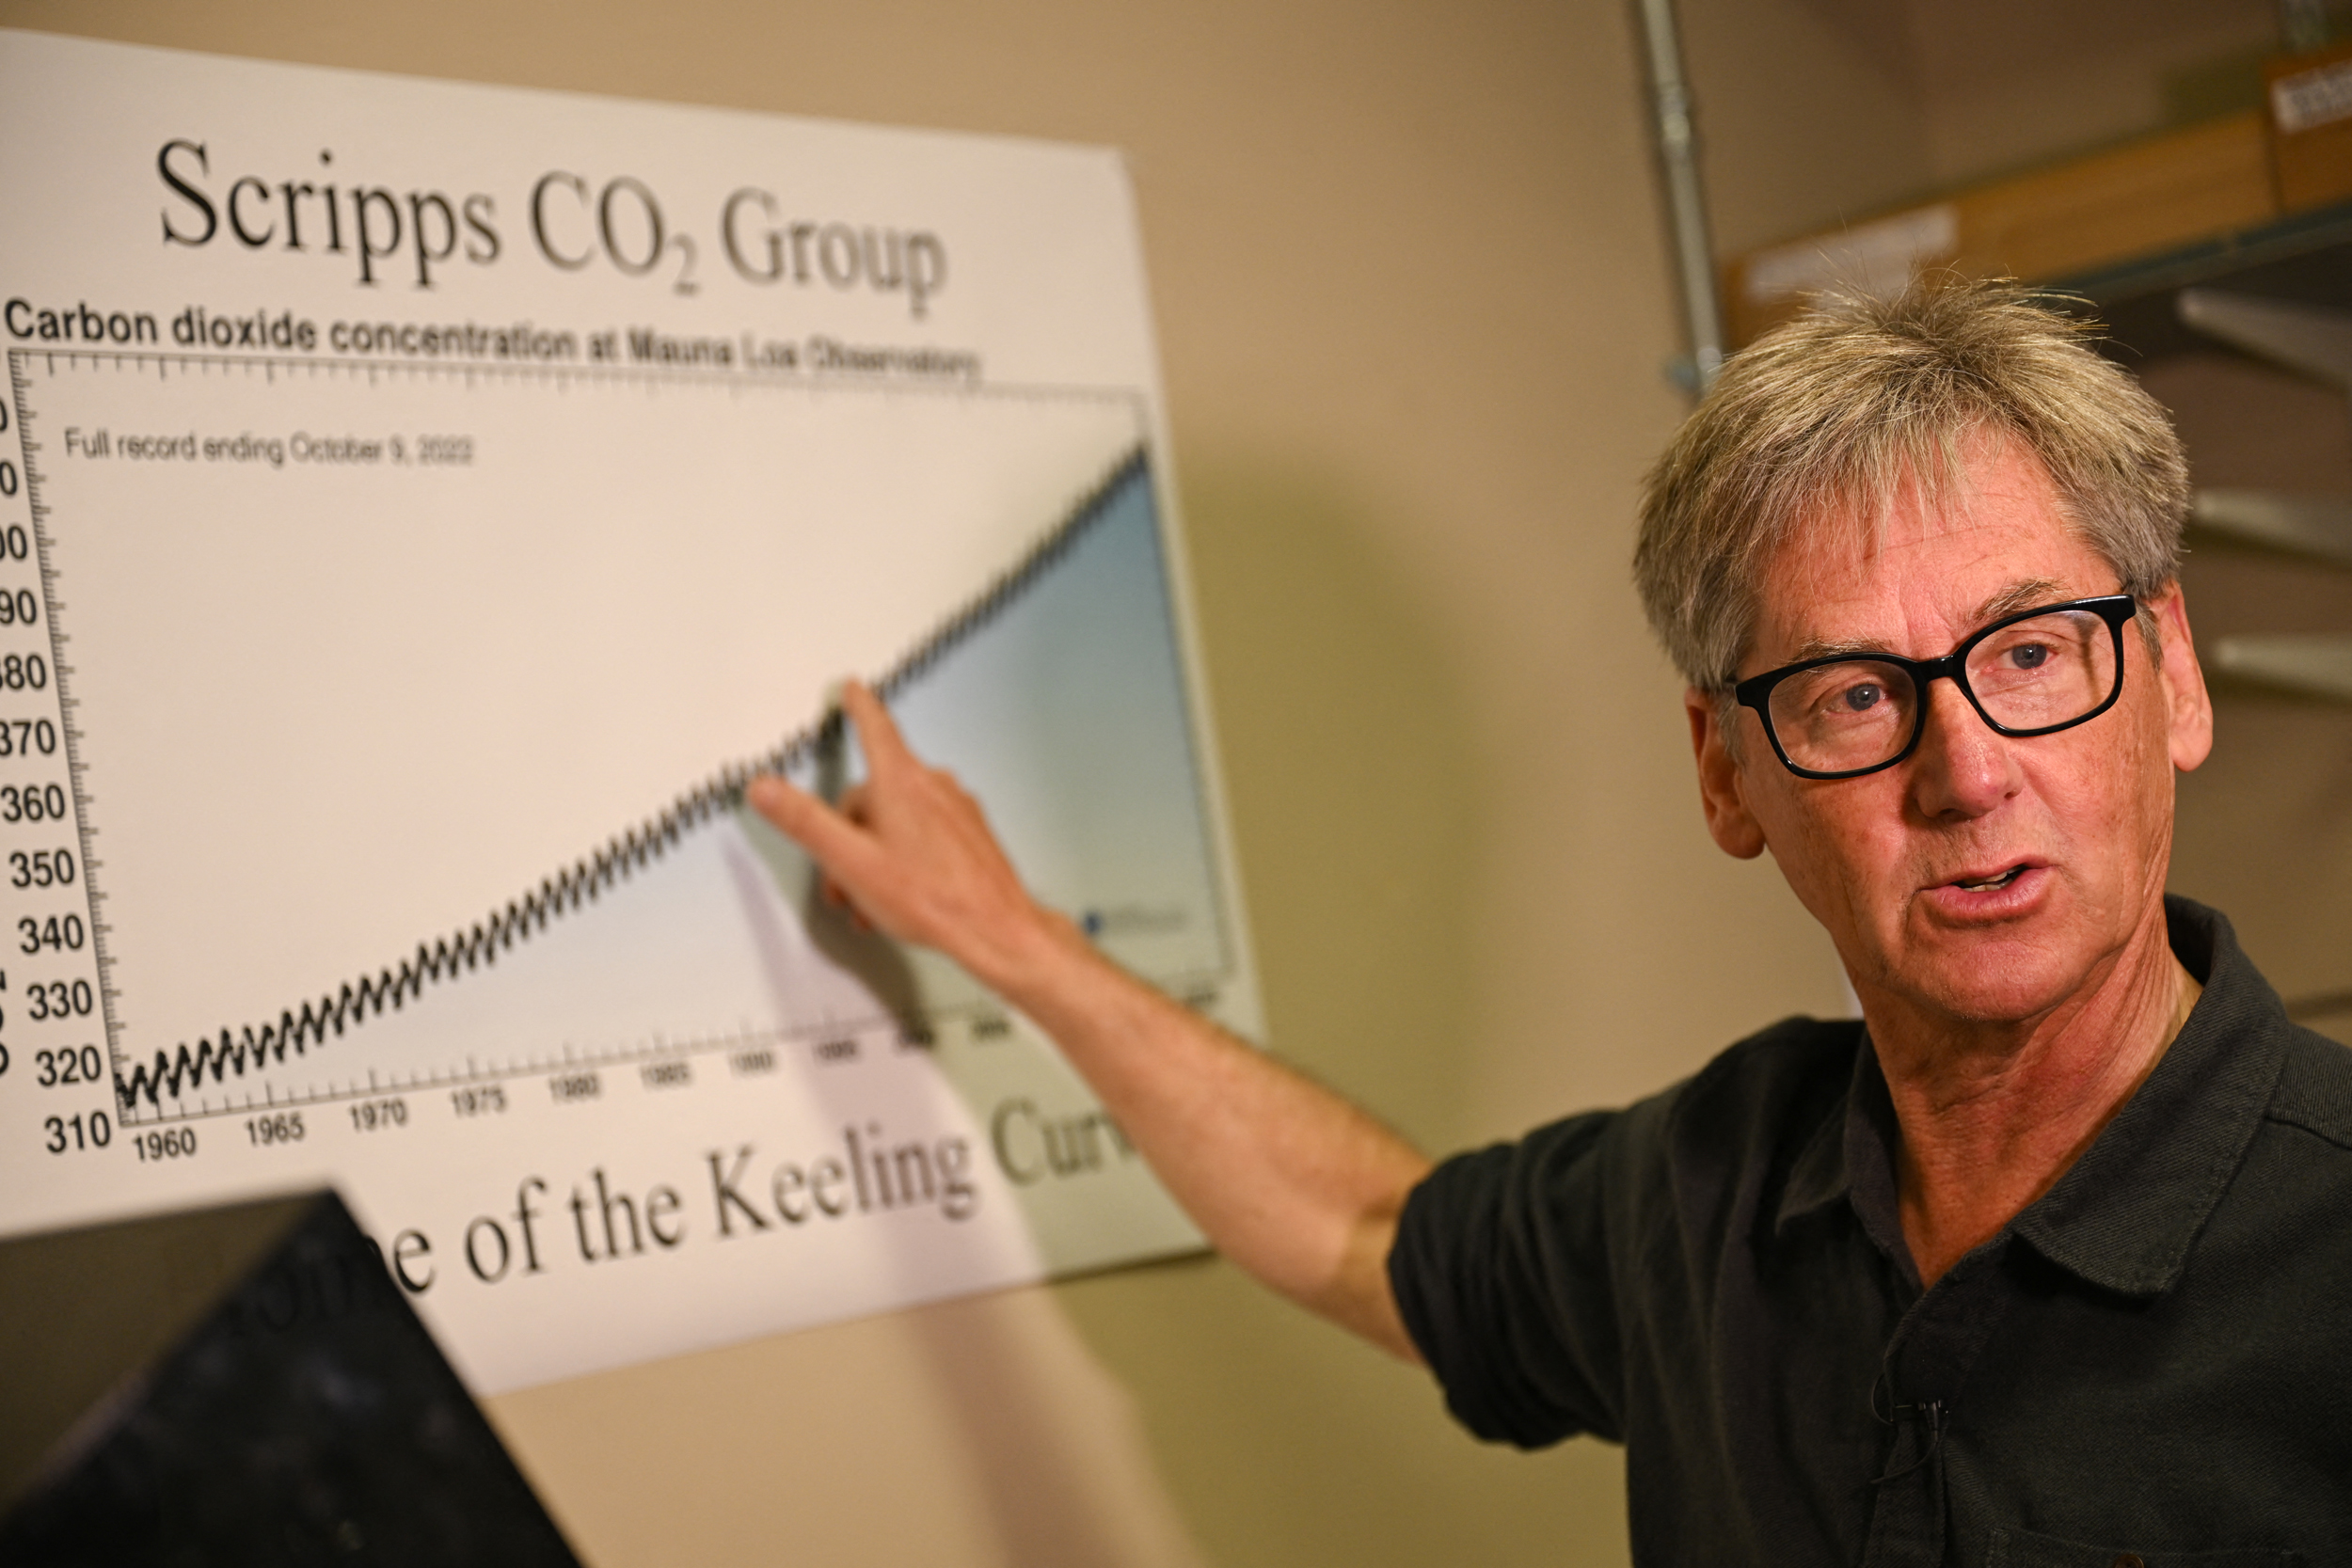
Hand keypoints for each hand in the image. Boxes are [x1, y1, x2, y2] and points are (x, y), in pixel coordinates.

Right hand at [746, 681, 1071, 991]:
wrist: (995, 928)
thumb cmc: (933, 899)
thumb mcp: (851, 862)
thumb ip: (805, 822)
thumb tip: (766, 789)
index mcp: (901, 782)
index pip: (874, 728)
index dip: (858, 707)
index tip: (851, 689)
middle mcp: (933, 785)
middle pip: (874, 792)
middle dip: (849, 836)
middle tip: (843, 881)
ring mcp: (956, 809)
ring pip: (898, 819)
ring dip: (876, 856)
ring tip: (875, 899)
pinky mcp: (970, 833)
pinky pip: (925, 834)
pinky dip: (906, 860)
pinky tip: (904, 895)